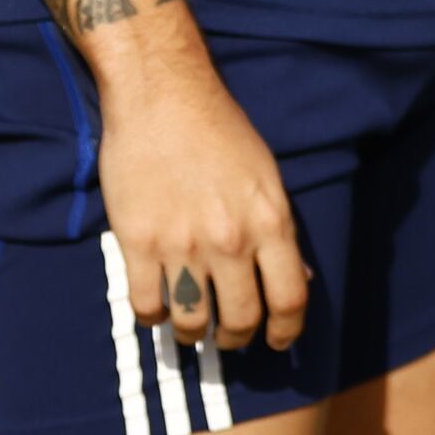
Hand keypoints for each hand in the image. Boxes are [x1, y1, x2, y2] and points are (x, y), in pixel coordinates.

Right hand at [94, 56, 311, 354]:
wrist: (162, 94)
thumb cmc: (218, 130)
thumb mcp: (266, 176)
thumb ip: (279, 231)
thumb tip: (296, 279)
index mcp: (270, 220)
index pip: (290, 300)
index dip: (286, 332)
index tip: (277, 341)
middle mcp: (231, 239)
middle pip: (241, 321)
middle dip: (236, 337)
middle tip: (228, 333)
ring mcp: (183, 244)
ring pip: (192, 324)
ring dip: (193, 332)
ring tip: (191, 322)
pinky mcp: (138, 242)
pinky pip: (148, 307)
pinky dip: (154, 316)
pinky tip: (158, 301)